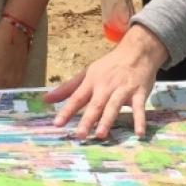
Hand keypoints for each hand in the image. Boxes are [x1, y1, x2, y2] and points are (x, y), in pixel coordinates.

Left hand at [46, 24, 167, 138]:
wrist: (137, 51)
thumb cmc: (110, 65)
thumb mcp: (87, 73)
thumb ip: (68, 88)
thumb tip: (45, 99)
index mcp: (92, 81)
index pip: (77, 97)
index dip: (67, 111)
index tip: (57, 124)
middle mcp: (106, 86)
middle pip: (95, 104)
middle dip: (87, 119)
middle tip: (80, 135)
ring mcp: (123, 90)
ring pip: (114, 106)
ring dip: (108, 120)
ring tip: (101, 134)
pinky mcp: (139, 93)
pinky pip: (139, 108)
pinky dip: (140, 120)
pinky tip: (139, 133)